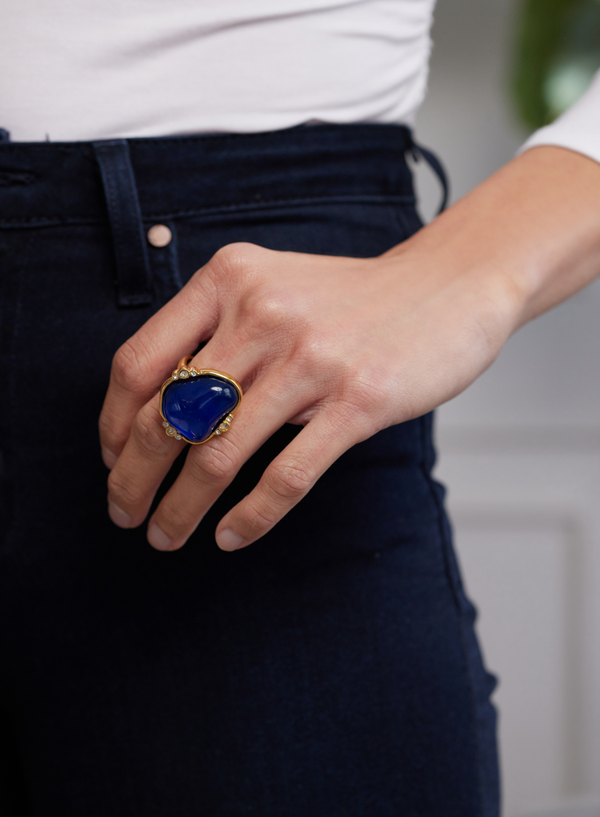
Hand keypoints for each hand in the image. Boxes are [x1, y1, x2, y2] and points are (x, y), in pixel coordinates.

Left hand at [99, 234, 516, 552]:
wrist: (448, 287)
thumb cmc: (351, 300)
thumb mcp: (271, 286)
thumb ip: (216, 330)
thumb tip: (157, 410)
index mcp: (227, 280)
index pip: (138, 363)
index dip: (112, 424)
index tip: (112, 461)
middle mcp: (261, 314)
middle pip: (166, 415)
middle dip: (132, 479)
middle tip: (124, 515)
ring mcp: (310, 359)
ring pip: (218, 454)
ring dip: (180, 509)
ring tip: (167, 536)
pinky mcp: (358, 401)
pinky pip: (286, 476)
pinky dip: (249, 517)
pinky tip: (230, 536)